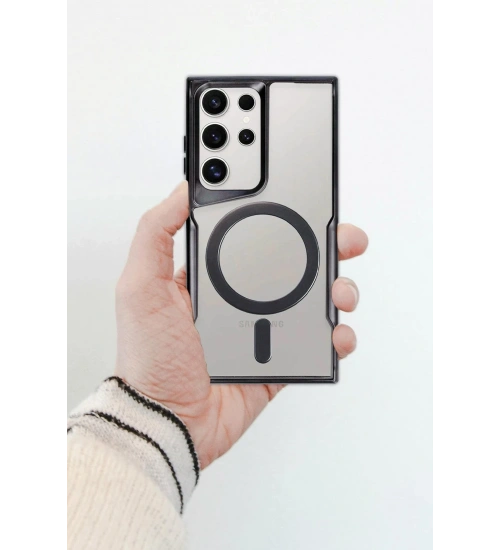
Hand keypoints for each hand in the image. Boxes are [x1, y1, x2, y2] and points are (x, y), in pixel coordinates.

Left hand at [115, 181, 367, 467]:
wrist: (167, 422)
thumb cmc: (149, 357)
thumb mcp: (140, 286)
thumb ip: (156, 233)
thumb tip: (182, 189)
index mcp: (212, 276)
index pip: (253, 235)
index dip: (281, 216)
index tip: (305, 200)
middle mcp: (241, 299)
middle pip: (295, 263)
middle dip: (326, 247)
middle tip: (342, 240)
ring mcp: (264, 330)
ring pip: (314, 300)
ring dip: (338, 288)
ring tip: (340, 292)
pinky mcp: (280, 361)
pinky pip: (318, 343)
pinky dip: (337, 336)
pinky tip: (337, 332)